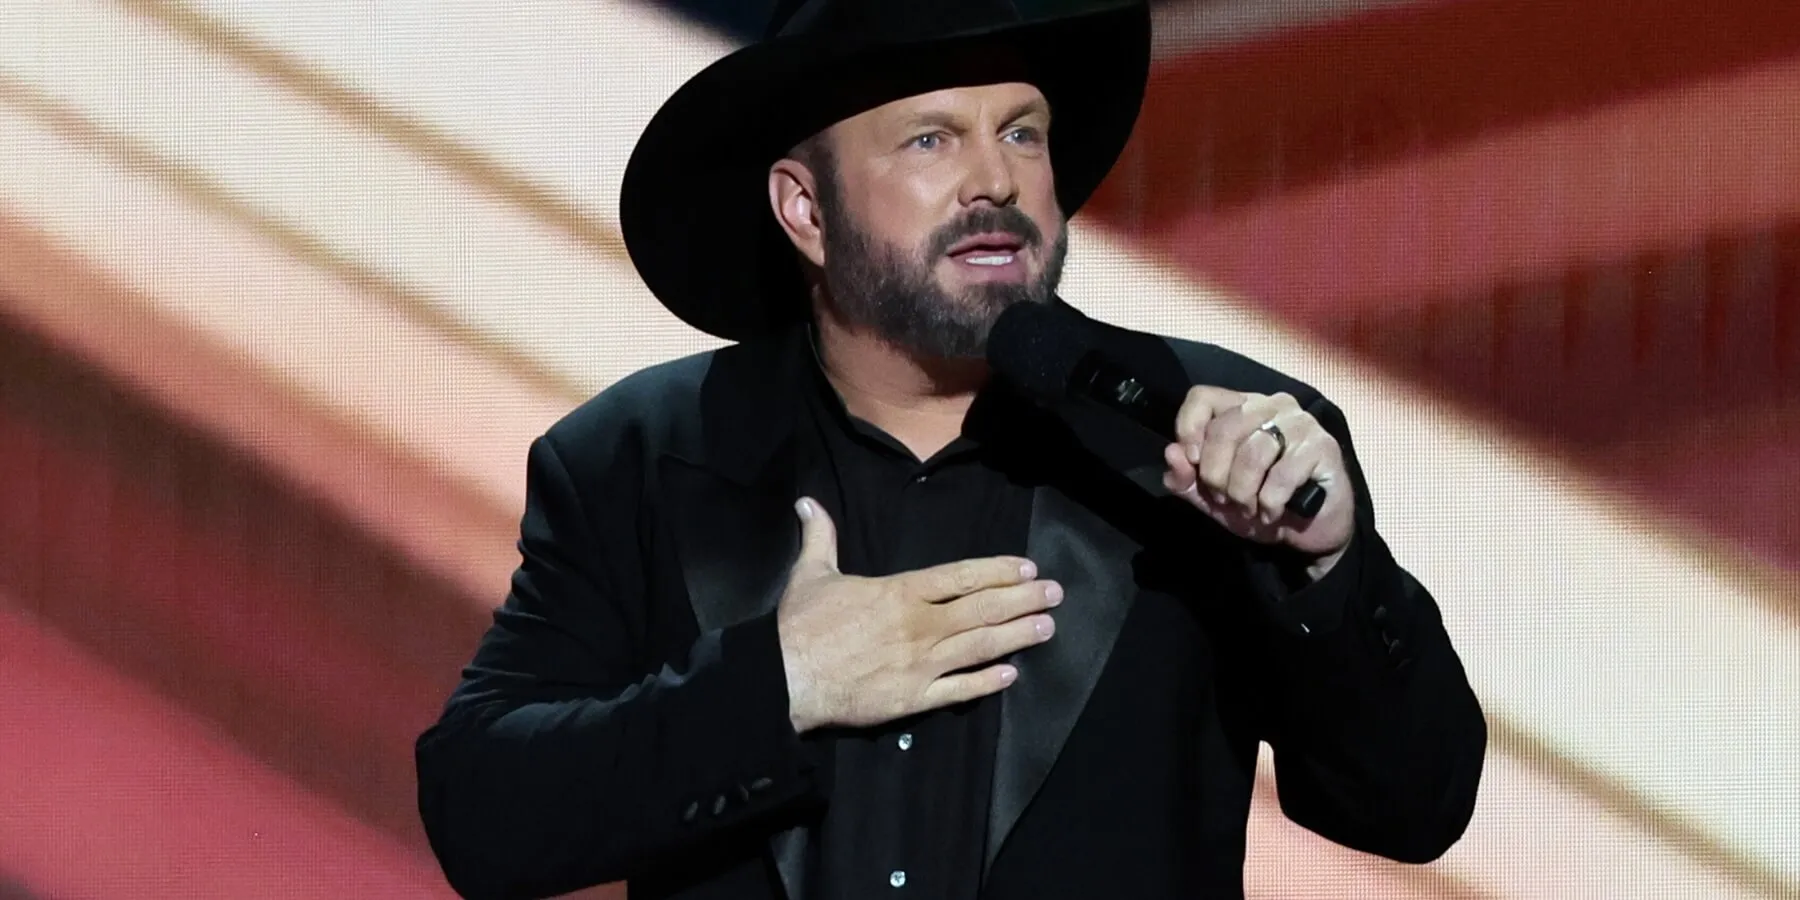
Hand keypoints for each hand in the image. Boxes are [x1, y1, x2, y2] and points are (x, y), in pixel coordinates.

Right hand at [775, 498, 1059, 733]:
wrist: (785, 678)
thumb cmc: (800, 625)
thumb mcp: (810, 573)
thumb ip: (821, 536)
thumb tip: (808, 502)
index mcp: (900, 592)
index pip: (960, 577)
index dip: (997, 572)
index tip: (1027, 568)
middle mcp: (919, 626)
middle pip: (981, 609)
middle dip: (1023, 600)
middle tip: (1055, 594)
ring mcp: (920, 664)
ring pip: (979, 647)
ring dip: (1017, 636)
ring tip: (1047, 628)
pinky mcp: (913, 699)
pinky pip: (958, 691)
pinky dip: (987, 683)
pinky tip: (1011, 676)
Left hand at [1161, 386, 1354, 567]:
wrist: (1310, 531)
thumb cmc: (1261, 504)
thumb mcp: (1213, 498)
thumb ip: (1187, 479)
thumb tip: (1172, 454)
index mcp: (1241, 408)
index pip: (1203, 397)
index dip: (1189, 428)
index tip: (1193, 461)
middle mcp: (1271, 405)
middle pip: (1225, 427)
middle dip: (1216, 474)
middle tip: (1225, 499)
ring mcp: (1300, 423)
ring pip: (1253, 452)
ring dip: (1243, 492)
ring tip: (1250, 509)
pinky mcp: (1323, 447)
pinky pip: (1282, 475)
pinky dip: (1269, 502)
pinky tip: (1271, 513)